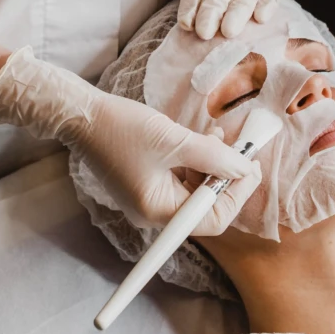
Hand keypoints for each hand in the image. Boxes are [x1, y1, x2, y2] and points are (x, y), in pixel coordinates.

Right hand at [0, 46, 260, 231]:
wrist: (81, 115)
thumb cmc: (122, 128)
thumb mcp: (175, 140)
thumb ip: (213, 157)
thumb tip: (245, 168)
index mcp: (158, 210)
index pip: (213, 218)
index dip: (238, 194)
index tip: (253, 166)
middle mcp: (153, 211)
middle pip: (204, 205)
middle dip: (226, 176)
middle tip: (243, 148)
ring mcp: (148, 197)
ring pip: (194, 189)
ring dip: (212, 165)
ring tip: (220, 137)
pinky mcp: (145, 181)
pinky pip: (180, 178)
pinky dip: (195, 161)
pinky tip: (202, 140)